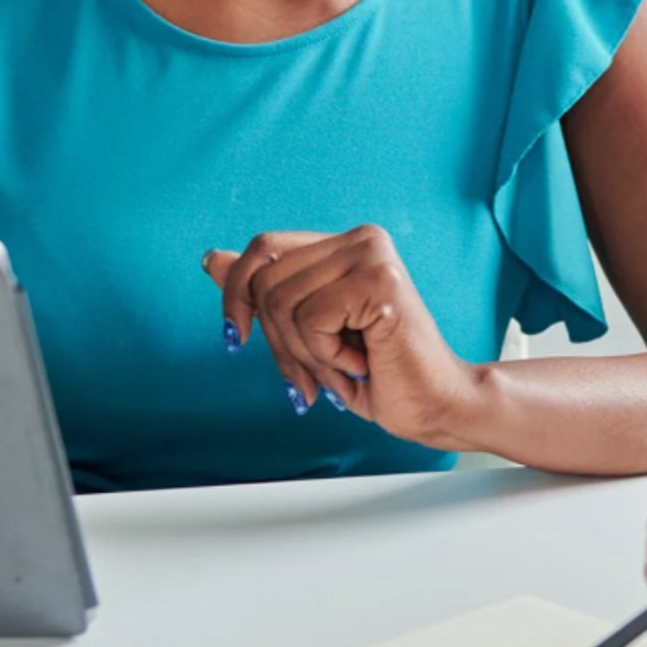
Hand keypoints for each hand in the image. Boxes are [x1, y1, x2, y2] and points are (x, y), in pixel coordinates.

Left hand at [204, 227, 485, 448]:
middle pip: (266, 280)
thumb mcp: (306, 332)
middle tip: (317, 371)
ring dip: (306, 355)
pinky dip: (327, 356)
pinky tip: (362, 362)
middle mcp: (362, 239)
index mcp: (345, 244)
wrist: (434, 406)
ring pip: (284, 303)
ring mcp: (373, 256)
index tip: (238, 336)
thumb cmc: (379, 374)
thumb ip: (263, 292)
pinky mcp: (381, 282)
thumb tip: (212, 259)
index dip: (237, 294)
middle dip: (279, 341)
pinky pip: (312, 319)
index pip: (263, 249)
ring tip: (345, 367)